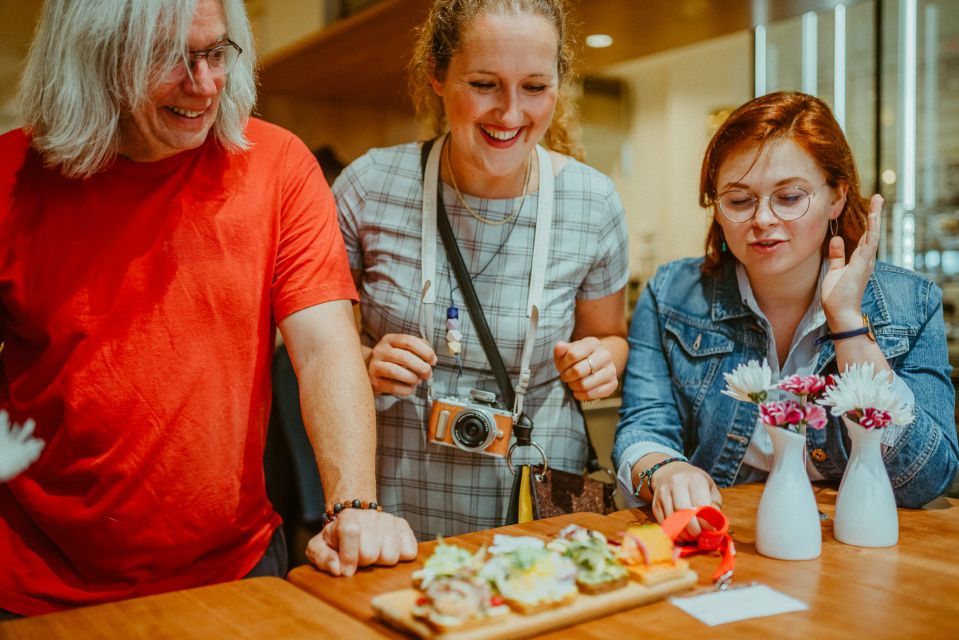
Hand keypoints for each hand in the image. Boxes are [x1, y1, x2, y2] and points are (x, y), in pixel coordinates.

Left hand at [306, 509, 417, 576]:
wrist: (355, 520)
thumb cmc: (336, 539)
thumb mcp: (319, 547)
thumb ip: (323, 558)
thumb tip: (338, 569)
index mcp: (347, 518)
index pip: (351, 532)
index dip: (349, 556)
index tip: (347, 570)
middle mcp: (370, 515)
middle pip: (371, 552)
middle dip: (363, 562)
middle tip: (358, 559)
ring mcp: (389, 520)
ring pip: (391, 555)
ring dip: (380, 561)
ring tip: (373, 555)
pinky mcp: (404, 527)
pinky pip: (409, 551)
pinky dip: (399, 557)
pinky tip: (386, 551)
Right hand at [367, 334, 436, 395]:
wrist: (371, 371)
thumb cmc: (394, 360)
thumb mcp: (404, 349)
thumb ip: (420, 349)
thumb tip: (433, 359)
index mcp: (390, 339)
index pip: (409, 341)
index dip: (425, 351)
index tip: (433, 361)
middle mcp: (380, 350)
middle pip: (404, 357)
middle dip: (421, 367)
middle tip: (428, 374)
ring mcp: (375, 366)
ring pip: (395, 371)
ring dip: (412, 378)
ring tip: (418, 381)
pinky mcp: (374, 381)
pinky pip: (392, 387)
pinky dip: (405, 389)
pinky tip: (410, 389)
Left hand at [553, 337, 617, 400]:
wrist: (593, 365)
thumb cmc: (576, 359)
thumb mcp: (566, 352)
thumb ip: (560, 349)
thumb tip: (560, 347)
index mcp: (592, 343)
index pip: (572, 355)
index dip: (563, 364)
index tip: (562, 366)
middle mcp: (605, 355)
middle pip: (577, 371)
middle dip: (567, 376)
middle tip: (565, 376)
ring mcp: (611, 370)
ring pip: (584, 385)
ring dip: (573, 386)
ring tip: (572, 383)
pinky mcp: (613, 384)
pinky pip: (591, 394)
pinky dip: (580, 395)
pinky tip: (578, 391)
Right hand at [649, 462, 721, 540]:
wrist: (670, 472)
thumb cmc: (695, 482)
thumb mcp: (710, 488)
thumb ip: (714, 505)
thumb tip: (713, 526)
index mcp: (694, 479)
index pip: (699, 504)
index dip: (705, 522)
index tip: (710, 531)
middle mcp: (676, 483)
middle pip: (683, 511)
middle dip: (693, 529)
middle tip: (699, 536)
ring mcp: (663, 493)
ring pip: (672, 519)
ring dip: (683, 533)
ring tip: (691, 537)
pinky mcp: (655, 503)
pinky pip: (663, 522)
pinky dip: (673, 532)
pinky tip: (681, 534)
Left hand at [821, 195, 882, 328]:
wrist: (840, 313)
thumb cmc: (837, 296)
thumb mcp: (835, 271)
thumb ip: (837, 255)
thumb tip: (836, 239)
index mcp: (859, 260)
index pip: (865, 238)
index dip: (867, 223)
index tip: (869, 209)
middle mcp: (866, 259)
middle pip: (871, 232)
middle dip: (875, 214)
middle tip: (877, 197)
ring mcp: (866, 261)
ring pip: (873, 234)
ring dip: (875, 216)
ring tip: (877, 200)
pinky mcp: (863, 264)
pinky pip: (870, 243)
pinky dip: (872, 229)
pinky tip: (873, 216)